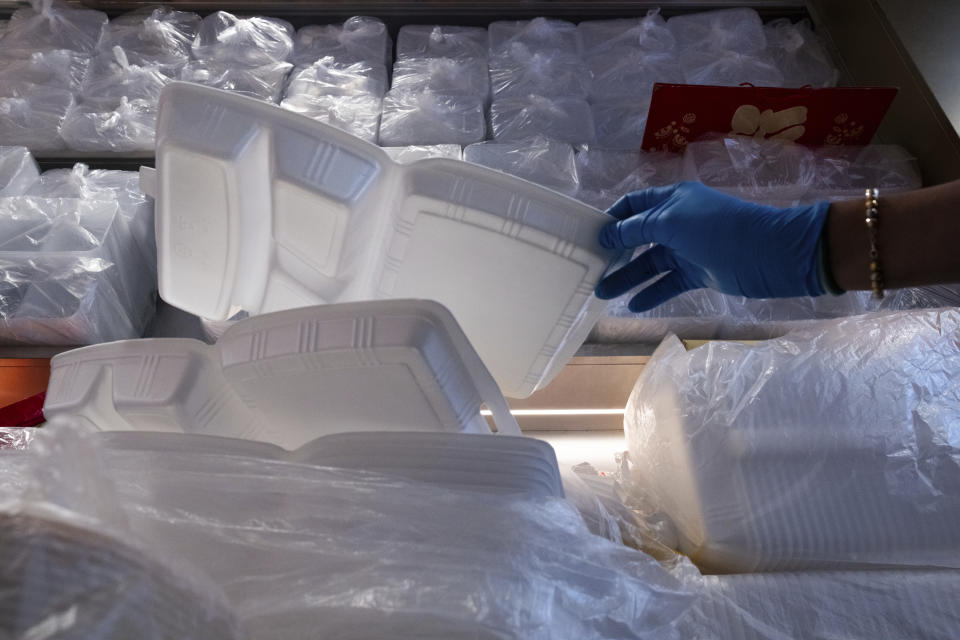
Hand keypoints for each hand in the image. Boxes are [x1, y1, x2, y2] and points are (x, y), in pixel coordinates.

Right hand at [594, 182, 830, 311]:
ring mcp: (688, 248)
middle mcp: (677, 221)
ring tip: (602, 293)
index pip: (633, 204)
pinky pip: (668, 282)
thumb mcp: (671, 222)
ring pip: (650, 262)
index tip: (589, 235)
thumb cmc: (719, 230)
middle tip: (591, 268)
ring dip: (627, 277)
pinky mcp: (698, 272)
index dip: (612, 218)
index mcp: (672, 199)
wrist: (770, 255)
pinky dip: (651, 292)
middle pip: (638, 236)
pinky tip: (633, 305)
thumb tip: (607, 234)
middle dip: (615, 252)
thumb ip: (636, 228)